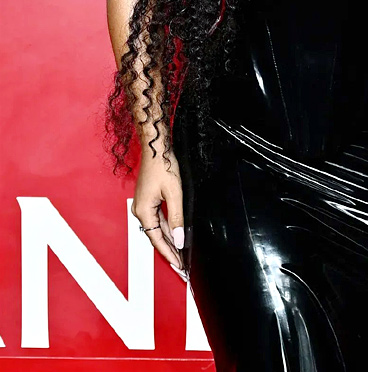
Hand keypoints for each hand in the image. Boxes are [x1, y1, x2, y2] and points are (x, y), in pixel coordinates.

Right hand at [130, 147, 185, 271]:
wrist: (155, 148)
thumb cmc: (162, 166)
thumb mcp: (174, 193)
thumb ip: (177, 218)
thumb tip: (178, 239)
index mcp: (143, 212)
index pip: (157, 240)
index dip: (169, 254)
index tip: (179, 266)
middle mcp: (140, 211)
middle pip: (156, 237)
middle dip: (170, 250)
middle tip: (181, 265)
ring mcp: (143, 205)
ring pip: (157, 229)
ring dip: (168, 240)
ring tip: (180, 254)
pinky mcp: (147, 200)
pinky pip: (157, 219)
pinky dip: (166, 229)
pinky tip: (174, 235)